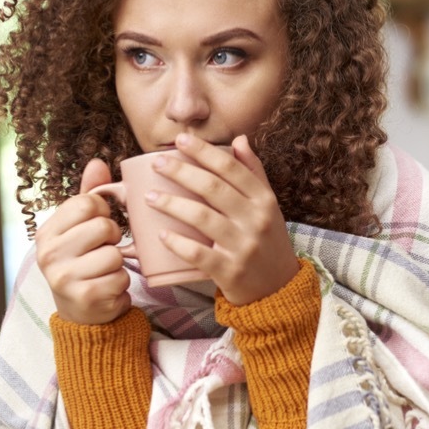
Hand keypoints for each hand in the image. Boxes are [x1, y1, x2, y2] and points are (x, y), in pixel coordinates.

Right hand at [36, 159, 132, 324]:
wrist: (80, 313)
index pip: (86, 203)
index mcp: (47, 232)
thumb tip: (98, 162)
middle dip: (113, 238)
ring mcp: (64, 277)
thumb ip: (89, 195)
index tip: (98, 225)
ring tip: (104, 271)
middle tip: (103, 250)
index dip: (103, 212)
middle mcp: (49, 254)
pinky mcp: (85, 296)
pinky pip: (121, 277)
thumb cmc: (83, 263)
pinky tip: (107, 287)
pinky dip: (121, 283)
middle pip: (103, 226)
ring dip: (118, 263)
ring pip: (115, 254)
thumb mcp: (80, 228)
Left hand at [147, 134, 299, 305]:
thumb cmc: (267, 241)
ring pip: (202, 218)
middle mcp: (256, 220)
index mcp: (264, 200)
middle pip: (213, 188)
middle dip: (181, 172)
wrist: (279, 288)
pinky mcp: (230, 271)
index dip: (204, 152)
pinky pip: (199, 254)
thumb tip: (239, 140)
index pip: (232, 169)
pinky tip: (161, 234)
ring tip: (149, 197)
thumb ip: (254, 172)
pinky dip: (178, 244)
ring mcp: (244, 246)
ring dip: (172, 204)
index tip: (180, 140)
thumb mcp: (268, 206)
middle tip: (157, 162)